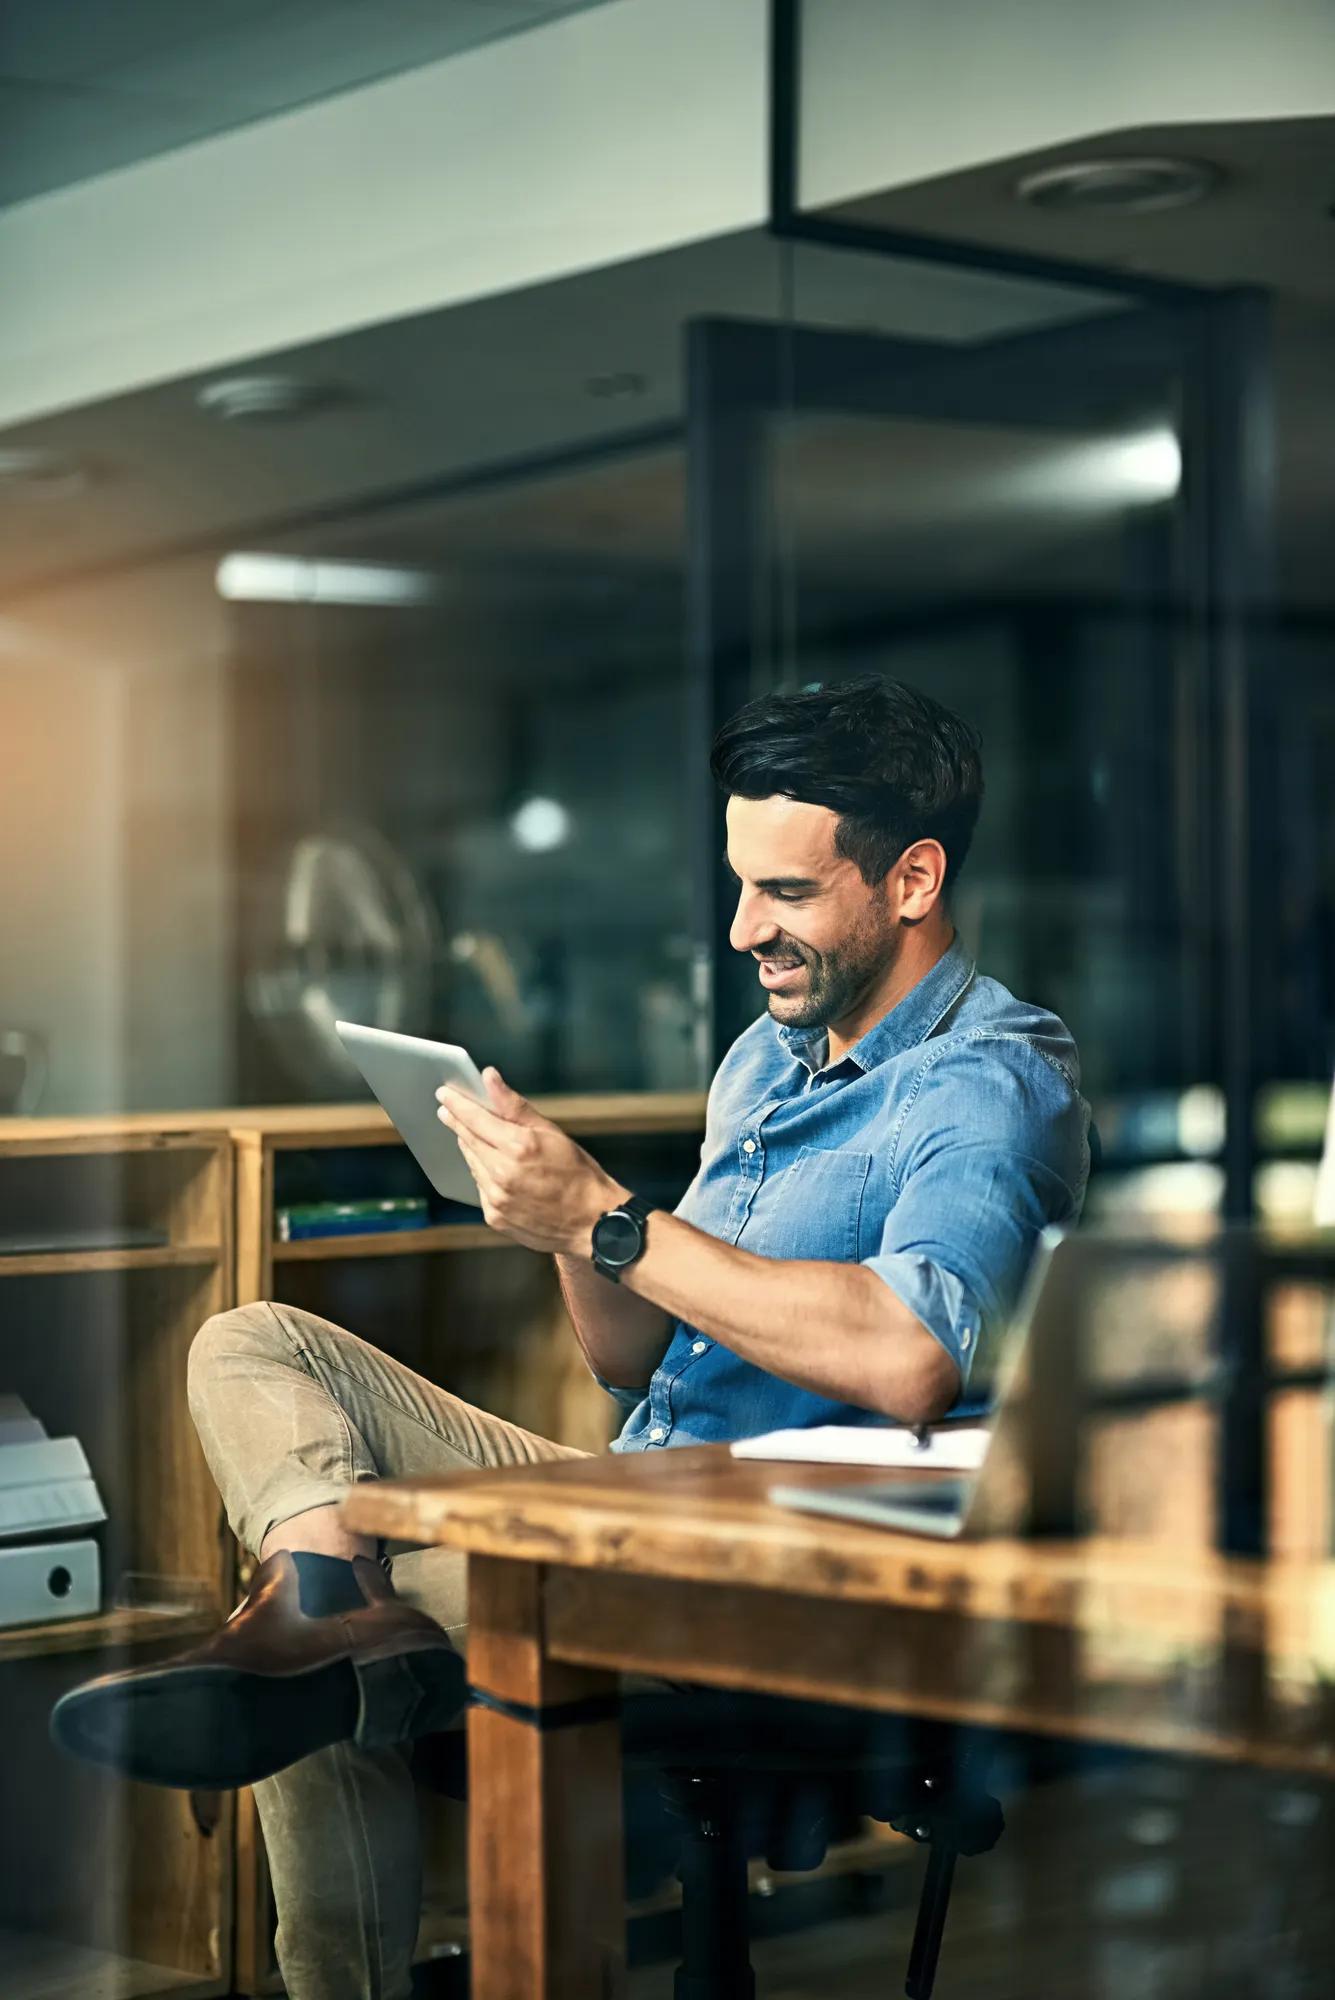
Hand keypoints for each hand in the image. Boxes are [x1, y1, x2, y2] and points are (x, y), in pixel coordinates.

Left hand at [436, 1067, 628, 1255]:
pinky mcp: (495, 1217)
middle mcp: (503, 1174)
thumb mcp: (551, 1132)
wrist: (592, 1222)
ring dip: (470, 1148)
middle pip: (468, 1140)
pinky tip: (493, 1168)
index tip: (444, 1094)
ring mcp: (496, 1198)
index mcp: (518, 1147)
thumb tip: (489, 1077)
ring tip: (473, 1136)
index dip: (458, 1104)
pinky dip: (483, 1174)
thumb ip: (514, 1105)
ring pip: (472, 1164)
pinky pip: (480, 1187)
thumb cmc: (578, 1173)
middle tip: (448, 1111)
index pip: (476, 1119)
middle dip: (458, 1123)